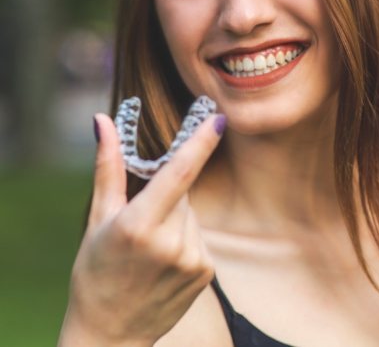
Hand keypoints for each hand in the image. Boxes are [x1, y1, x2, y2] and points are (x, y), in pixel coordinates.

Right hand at [58, 111, 224, 346]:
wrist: (109, 335)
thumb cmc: (95, 271)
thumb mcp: (97, 218)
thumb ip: (108, 166)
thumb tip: (103, 121)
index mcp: (139, 225)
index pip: (179, 173)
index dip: (201, 142)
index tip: (218, 118)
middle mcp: (170, 243)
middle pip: (183, 193)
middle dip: (167, 195)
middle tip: (142, 221)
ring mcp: (192, 259)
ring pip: (192, 214)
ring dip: (176, 218)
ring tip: (151, 248)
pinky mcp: (206, 272)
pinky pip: (199, 236)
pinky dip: (185, 238)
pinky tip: (165, 261)